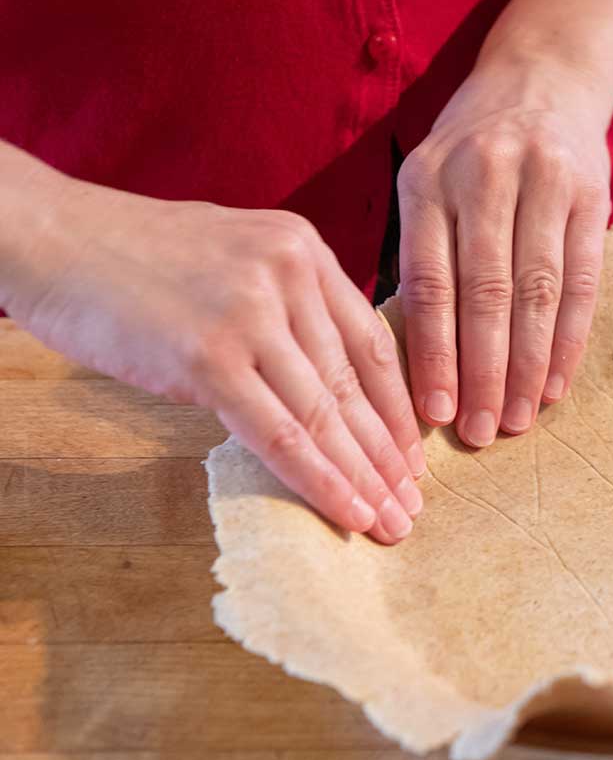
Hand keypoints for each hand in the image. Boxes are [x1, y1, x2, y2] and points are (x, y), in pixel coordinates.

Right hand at [10, 186, 424, 543]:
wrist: (51, 237)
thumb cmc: (137, 256)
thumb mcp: (236, 256)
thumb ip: (288, 305)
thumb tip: (327, 380)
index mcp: (303, 250)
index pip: (372, 342)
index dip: (397, 408)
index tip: (414, 455)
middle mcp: (289, 275)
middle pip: (355, 384)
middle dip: (389, 455)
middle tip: (414, 504)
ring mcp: (250, 314)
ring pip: (324, 414)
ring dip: (365, 477)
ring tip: (394, 521)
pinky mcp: (208, 357)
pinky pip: (278, 433)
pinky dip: (319, 479)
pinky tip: (348, 512)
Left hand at [395, 57, 612, 446]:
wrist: (540, 82)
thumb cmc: (470, 153)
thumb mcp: (426, 185)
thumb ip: (421, 258)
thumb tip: (415, 364)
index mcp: (427, 182)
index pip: (429, 284)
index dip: (433, 355)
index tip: (433, 415)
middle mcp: (483, 177)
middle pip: (484, 294)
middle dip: (481, 372)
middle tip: (478, 433)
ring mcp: (542, 183)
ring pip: (534, 292)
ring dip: (526, 366)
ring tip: (517, 419)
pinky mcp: (590, 194)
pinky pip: (580, 280)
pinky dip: (568, 338)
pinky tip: (556, 383)